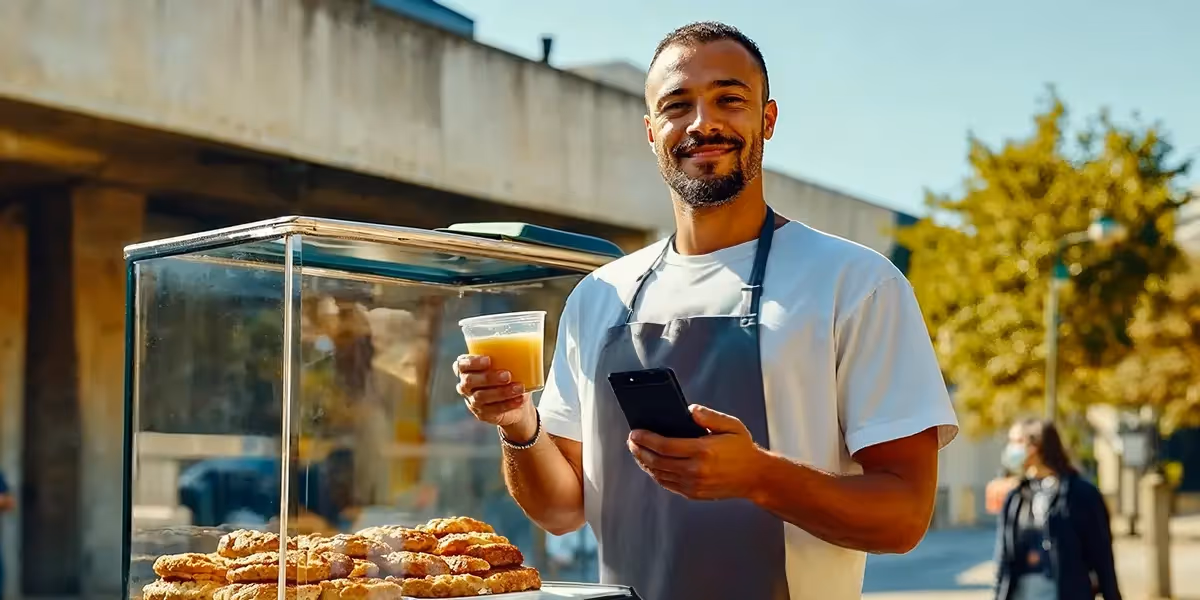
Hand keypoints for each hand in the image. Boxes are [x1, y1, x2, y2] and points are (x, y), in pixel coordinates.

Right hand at [454, 355, 533, 430]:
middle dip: (489, 378)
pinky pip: (493, 410)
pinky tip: (519, 399)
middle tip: (507, 375)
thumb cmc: (509, 375)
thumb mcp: (508, 365)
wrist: (517, 400)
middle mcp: (465, 385)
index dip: (472, 362)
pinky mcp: (482, 414)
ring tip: (519, 388)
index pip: (461, 364)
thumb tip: (525, 350)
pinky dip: (508, 404)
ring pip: (481, 397)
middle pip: (469, 381)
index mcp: (467, 369)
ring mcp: (472, 401)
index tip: (489, 360)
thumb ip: (508, 358)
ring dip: (501, 392)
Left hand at [627, 405, 765, 500]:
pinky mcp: (693, 494)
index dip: (646, 438)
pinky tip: (651, 463)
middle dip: (639, 450)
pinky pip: (667, 483)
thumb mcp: (731, 425)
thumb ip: (709, 416)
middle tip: (631, 440)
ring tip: (637, 450)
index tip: (635, 432)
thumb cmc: (742, 447)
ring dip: (644, 462)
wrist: (756, 477)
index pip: (665, 445)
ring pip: (659, 474)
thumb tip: (688, 410)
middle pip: (657, 461)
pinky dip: (655, 473)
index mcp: (703, 451)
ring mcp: (693, 485)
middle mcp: (696, 470)